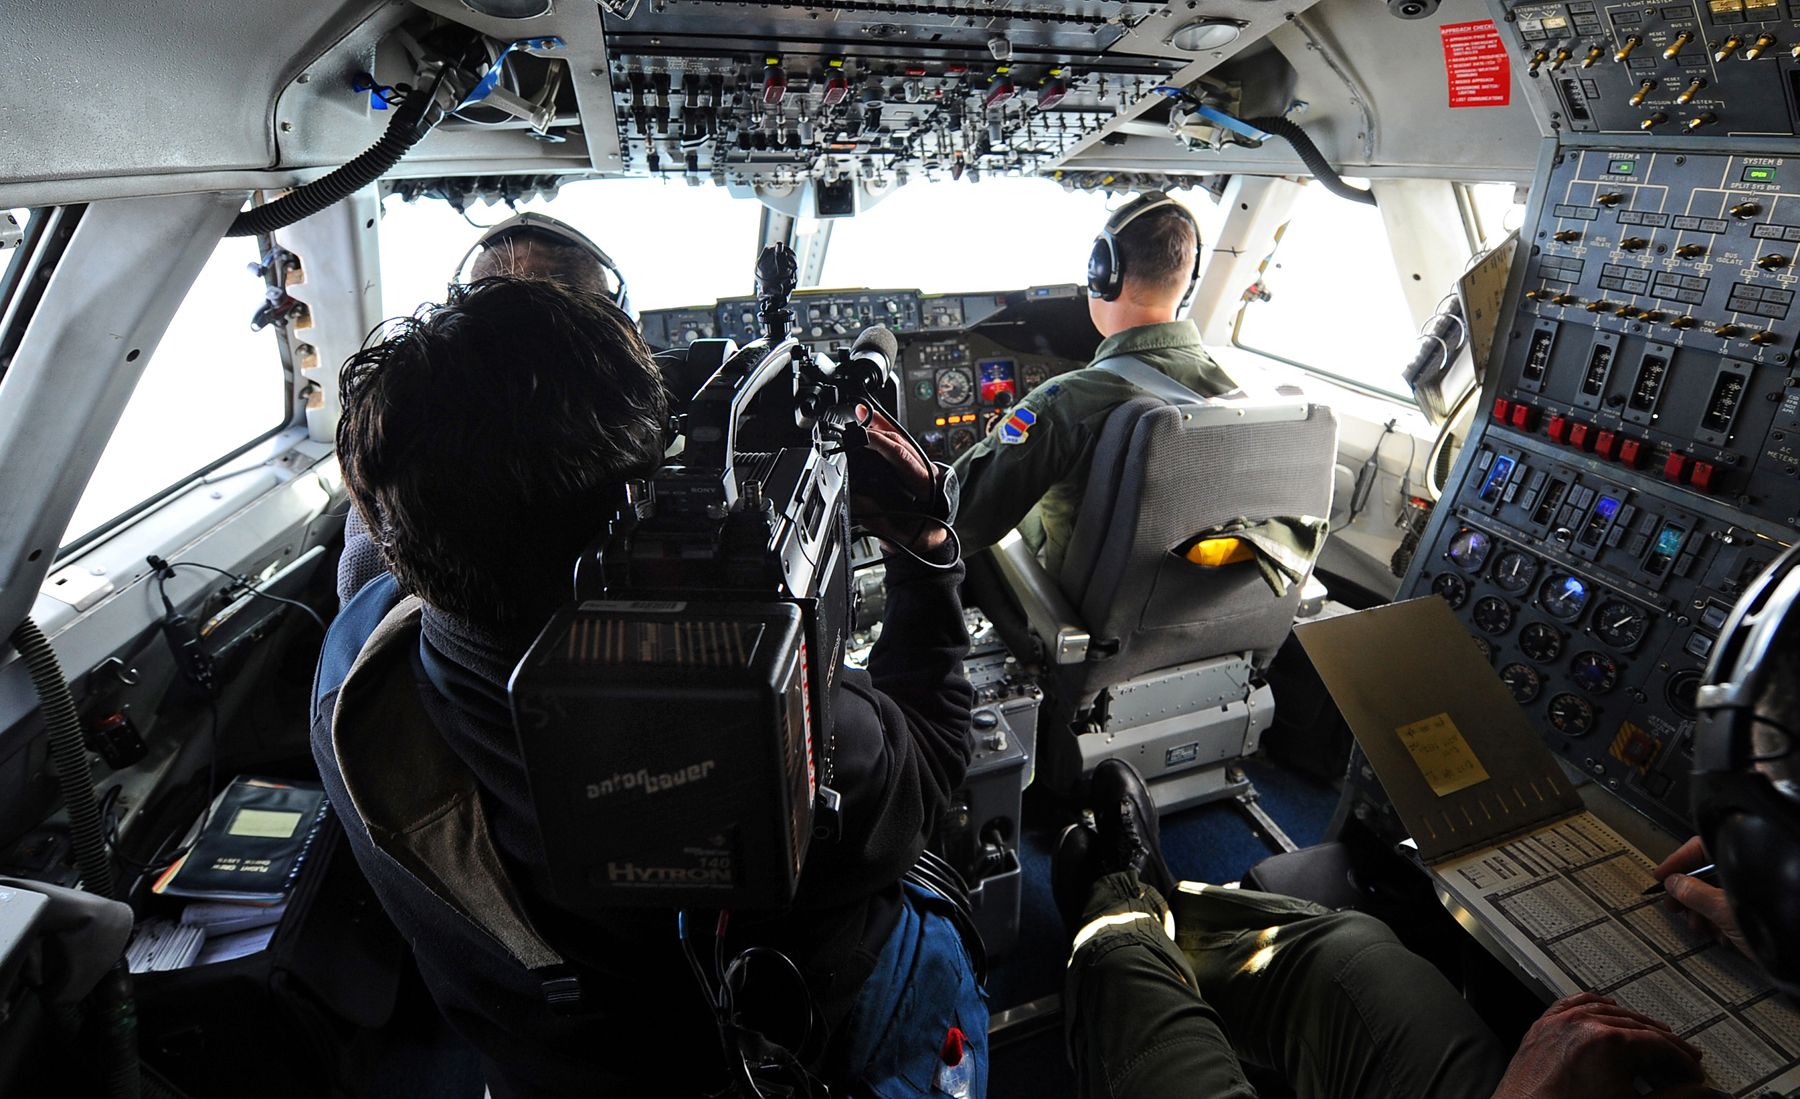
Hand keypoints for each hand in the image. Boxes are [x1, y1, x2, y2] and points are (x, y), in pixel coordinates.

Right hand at [847, 406, 949, 556]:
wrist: (934, 543)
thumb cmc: (921, 539)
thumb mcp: (900, 535)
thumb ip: (879, 520)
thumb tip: (856, 500)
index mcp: (929, 486)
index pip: (903, 456)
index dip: (881, 442)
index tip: (862, 435)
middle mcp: (930, 471)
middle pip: (902, 442)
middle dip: (877, 430)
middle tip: (853, 425)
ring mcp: (925, 468)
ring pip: (903, 440)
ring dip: (881, 425)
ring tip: (862, 413)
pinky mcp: (918, 468)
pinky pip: (902, 446)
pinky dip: (886, 433)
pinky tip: (873, 422)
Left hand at [1489, 994, 1710, 1098]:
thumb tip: (1700, 1092)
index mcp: (1606, 1042)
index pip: (1658, 1044)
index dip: (1681, 1061)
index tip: (1693, 1075)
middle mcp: (1580, 1024)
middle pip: (1635, 1027)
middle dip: (1663, 1045)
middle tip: (1682, 1062)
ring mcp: (1556, 1024)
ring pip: (1605, 1012)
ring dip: (1633, 1024)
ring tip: (1653, 1039)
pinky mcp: (1539, 1030)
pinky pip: (1571, 1006)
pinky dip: (1594, 1006)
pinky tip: (1607, 1007)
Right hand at [1653, 837, 1750, 956]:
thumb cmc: (1776, 926)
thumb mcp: (1723, 909)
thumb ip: (1693, 893)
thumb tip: (1674, 883)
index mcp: (1741, 860)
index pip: (1699, 848)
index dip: (1677, 861)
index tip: (1661, 876)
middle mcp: (1749, 872)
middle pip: (1706, 873)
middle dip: (1688, 894)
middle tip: (1673, 905)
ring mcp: (1755, 892)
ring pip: (1717, 894)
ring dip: (1702, 913)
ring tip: (1699, 927)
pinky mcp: (1759, 911)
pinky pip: (1731, 910)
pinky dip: (1721, 923)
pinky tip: (1722, 936)